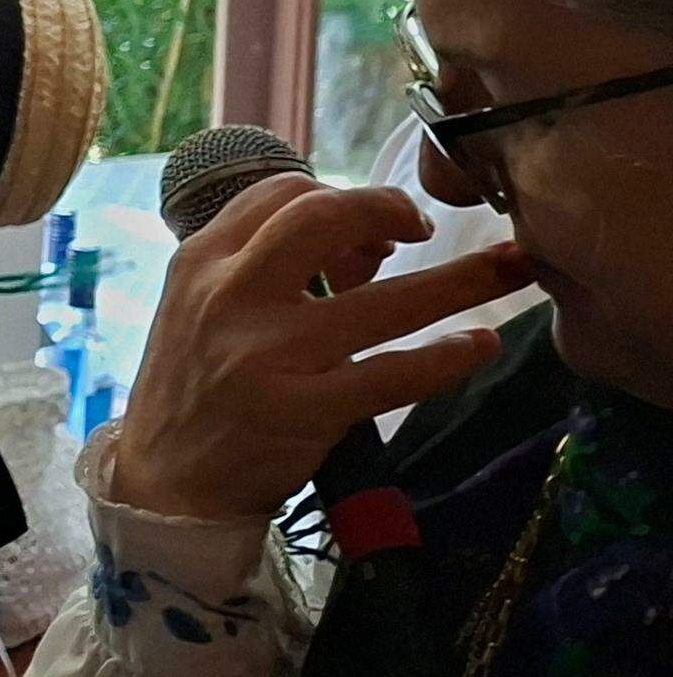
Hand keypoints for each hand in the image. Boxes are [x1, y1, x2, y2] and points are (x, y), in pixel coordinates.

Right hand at [108, 176, 529, 522]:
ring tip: (512, 268)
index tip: (379, 222)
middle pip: (321, 217)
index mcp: (201, 262)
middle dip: (389, 208)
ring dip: (461, 281)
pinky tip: (477, 346)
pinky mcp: (301, 412)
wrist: (164, 484)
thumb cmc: (196, 389)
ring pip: (380, 301)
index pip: (280, 192)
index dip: (342, 194)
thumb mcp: (211, 310)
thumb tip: (374, 239)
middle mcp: (230, 296)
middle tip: (428, 227)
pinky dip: (445, 358)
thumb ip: (280, 269)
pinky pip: (391, 376)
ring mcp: (266, 354)